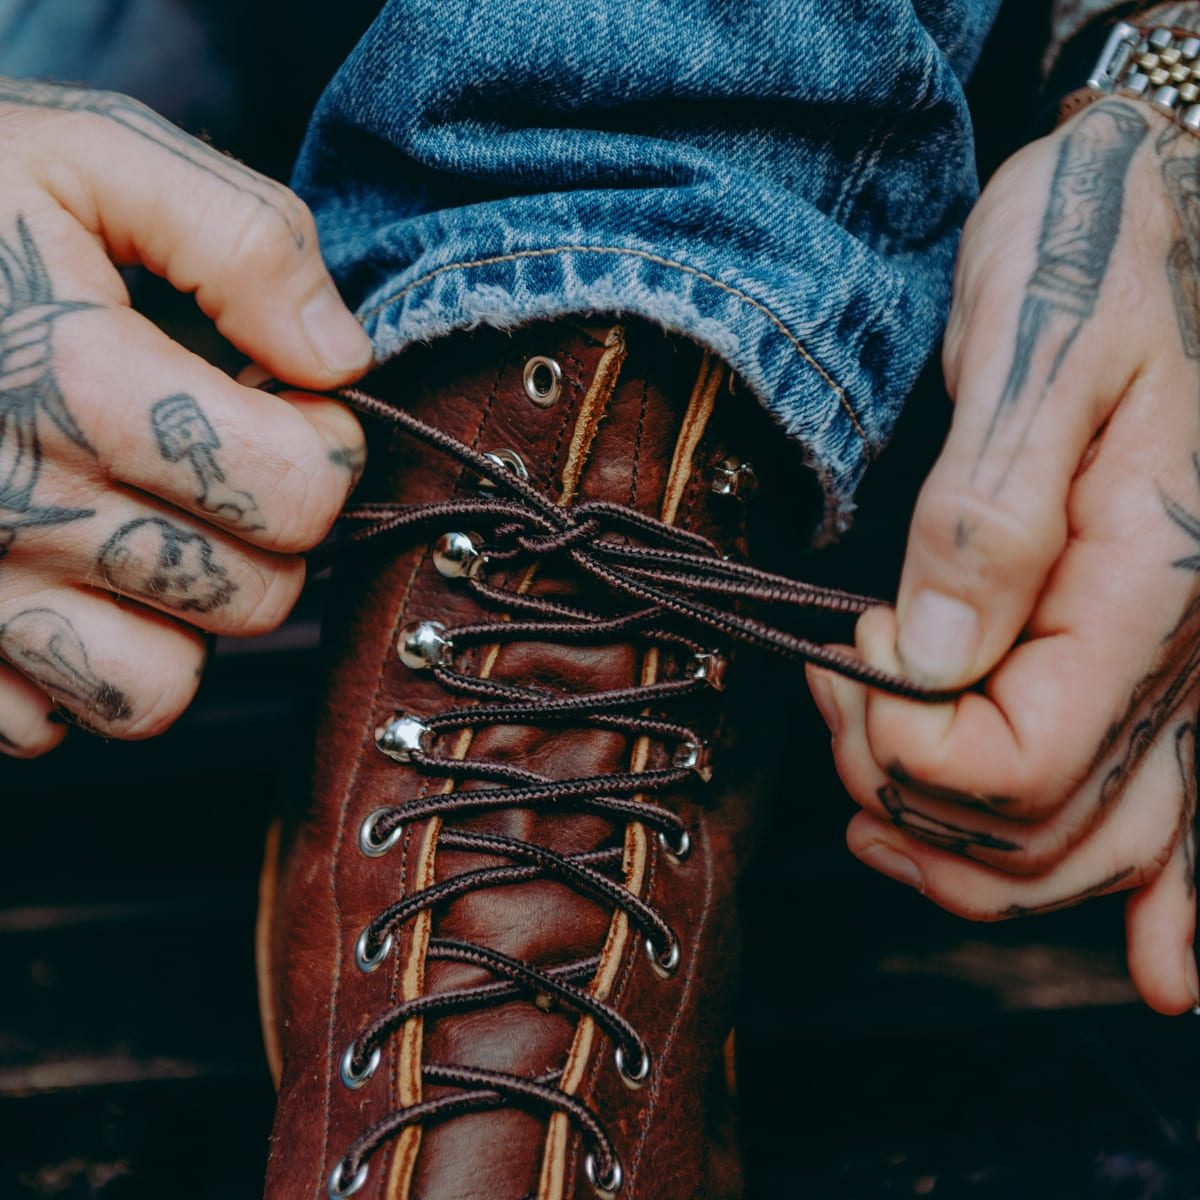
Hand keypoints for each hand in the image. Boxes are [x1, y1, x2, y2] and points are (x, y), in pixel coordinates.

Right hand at [0, 78, 371, 756]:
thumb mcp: (96, 156)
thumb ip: (243, 242)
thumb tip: (339, 360)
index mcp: (68, 381)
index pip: (296, 492)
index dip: (328, 449)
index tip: (298, 409)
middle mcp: (8, 505)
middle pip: (250, 598)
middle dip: (269, 535)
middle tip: (224, 465)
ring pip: (155, 690)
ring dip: (183, 624)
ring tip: (151, 533)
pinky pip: (44, 722)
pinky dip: (75, 671)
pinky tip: (63, 581)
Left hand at [808, 97, 1199, 1014]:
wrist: (1147, 205)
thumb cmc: (1092, 253)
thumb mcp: (1035, 355)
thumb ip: (987, 518)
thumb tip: (929, 657)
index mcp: (1153, 578)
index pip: (1017, 761)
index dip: (902, 744)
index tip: (840, 656)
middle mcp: (1181, 645)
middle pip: (1042, 825)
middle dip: (910, 794)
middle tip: (832, 702)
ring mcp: (1179, 660)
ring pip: (1093, 841)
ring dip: (977, 856)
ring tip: (877, 816)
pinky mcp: (1150, 645)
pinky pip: (1177, 810)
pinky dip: (1166, 895)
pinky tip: (1169, 972)